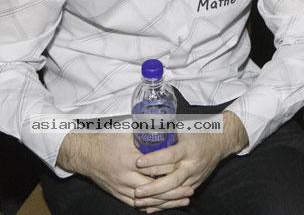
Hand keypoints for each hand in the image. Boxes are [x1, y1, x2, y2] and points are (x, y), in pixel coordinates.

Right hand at [56, 131, 189, 210]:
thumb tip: (167, 126)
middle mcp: (126, 176)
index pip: (155, 168)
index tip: (186, 172)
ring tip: (182, 201)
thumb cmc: (107, 139)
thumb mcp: (127, 132)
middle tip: (190, 190)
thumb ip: (146, 132)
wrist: (85, 154)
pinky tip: (162, 206)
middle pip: (154, 188)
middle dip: (173, 191)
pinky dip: (150, 206)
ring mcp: (120, 187)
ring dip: (165, 202)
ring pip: (146, 200)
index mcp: (130, 159)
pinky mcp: (117, 193)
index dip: (172, 171)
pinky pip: (134, 203)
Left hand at [132, 110, 247, 211]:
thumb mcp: (185, 127)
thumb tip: (145, 126)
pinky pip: (178, 196)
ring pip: (174, 191)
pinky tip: (150, 207)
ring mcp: (194, 176)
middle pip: (172, 179)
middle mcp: (192, 164)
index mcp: (188, 148)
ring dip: (156, 198)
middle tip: (137, 190)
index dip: (154, 160)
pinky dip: (163, 203)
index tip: (138, 162)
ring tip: (139, 201)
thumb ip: (167, 130)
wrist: (221, 141)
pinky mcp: (195, 184)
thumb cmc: (200, 131)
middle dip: (153, 187)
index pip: (170, 156)